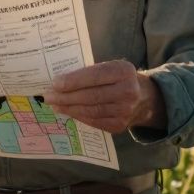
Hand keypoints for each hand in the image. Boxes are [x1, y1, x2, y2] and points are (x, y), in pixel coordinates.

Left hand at [42, 60, 163, 133]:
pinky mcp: (120, 125)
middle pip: (90, 96)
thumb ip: (91, 72)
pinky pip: (94, 121)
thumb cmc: (119, 78)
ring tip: (55, 104)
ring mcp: (125, 111)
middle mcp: (128, 91)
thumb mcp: (111, 68)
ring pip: (90, 110)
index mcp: (124, 71)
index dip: (73, 81)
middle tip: (48, 96)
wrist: (144, 98)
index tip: (55, 83)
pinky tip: (68, 111)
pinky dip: (79, 116)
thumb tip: (60, 81)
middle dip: (66, 96)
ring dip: (69, 108)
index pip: (94, 76)